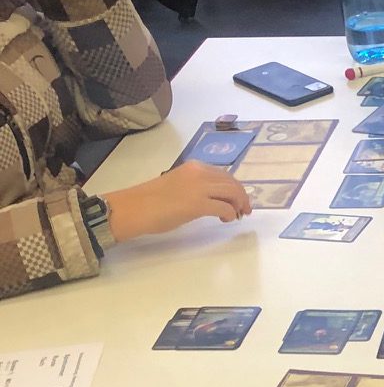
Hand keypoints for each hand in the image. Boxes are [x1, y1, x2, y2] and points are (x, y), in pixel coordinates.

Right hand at [106, 162, 251, 241]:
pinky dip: (230, 214)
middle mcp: (199, 173)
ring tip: (237, 215)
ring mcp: (199, 188)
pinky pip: (224, 207)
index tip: (238, 199)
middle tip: (245, 210)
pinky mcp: (198, 204)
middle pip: (231, 182)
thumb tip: (211, 198)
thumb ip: (196, 187)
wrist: (134, 208)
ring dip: (239, 205)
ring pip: (232, 193)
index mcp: (194, 167)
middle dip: (242, 196)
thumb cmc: (150, 200)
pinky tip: (226, 219)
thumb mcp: (178, 185)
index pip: (223, 174)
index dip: (234, 187)